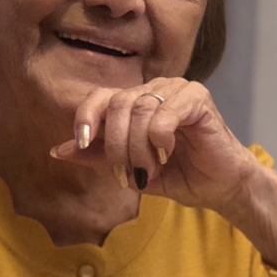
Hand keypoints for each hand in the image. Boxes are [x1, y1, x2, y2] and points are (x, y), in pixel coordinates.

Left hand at [50, 77, 258, 220]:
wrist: (219, 187)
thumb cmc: (179, 175)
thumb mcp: (130, 170)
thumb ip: (98, 157)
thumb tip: (57, 151)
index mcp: (137, 101)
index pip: (101, 96)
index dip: (86, 117)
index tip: (81, 143)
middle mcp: (155, 89)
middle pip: (117, 104)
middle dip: (116, 145)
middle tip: (128, 173)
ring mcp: (177, 89)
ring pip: (138, 109)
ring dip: (138, 148)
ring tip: (150, 169)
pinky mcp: (198, 98)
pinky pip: (164, 114)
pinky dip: (159, 139)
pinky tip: (169, 152)